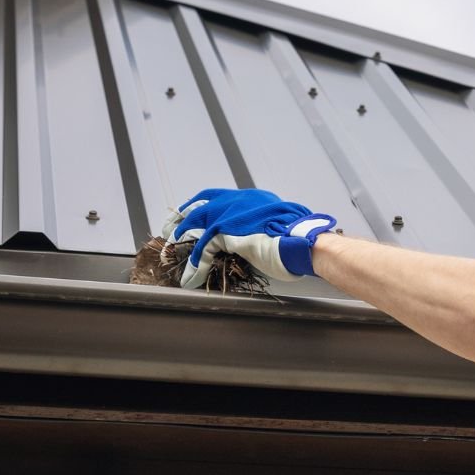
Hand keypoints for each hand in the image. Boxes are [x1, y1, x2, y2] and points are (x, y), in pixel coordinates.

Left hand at [160, 188, 337, 286]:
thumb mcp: (275, 228)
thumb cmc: (298, 239)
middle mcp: (237, 201)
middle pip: (198, 206)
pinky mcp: (227, 231)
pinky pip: (202, 249)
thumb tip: (252, 239)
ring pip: (195, 225)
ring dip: (181, 242)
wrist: (305, 242)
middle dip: (180, 219)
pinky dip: (194, 265)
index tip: (187, 215)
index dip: (197, 206)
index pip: (215, 197)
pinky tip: (191, 277)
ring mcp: (231, 214)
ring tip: (171, 255)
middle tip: (169, 231)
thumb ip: (258, 228)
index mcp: (249, 199)